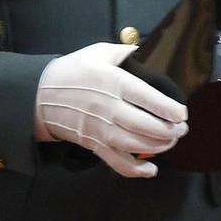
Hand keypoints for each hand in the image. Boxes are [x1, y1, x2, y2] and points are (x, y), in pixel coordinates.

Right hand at [35, 42, 185, 178]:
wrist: (38, 96)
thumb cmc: (71, 71)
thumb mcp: (98, 52)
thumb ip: (125, 51)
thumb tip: (149, 50)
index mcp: (114, 83)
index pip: (150, 99)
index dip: (171, 109)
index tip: (182, 113)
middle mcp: (110, 108)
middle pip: (147, 126)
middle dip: (171, 131)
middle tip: (182, 128)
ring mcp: (101, 129)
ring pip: (136, 145)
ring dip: (159, 147)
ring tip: (171, 141)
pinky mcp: (93, 145)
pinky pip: (117, 163)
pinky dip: (136, 169)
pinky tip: (151, 169)